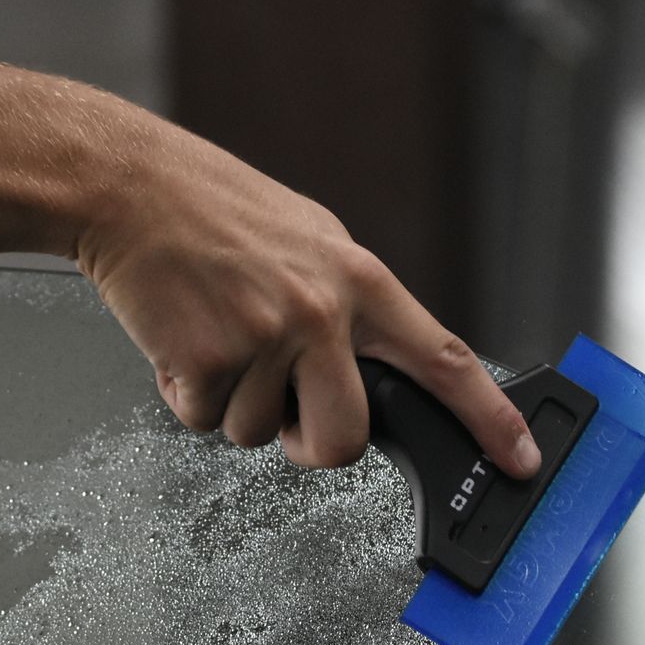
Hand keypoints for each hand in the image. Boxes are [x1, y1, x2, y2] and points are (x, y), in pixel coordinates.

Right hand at [70, 120, 541, 477]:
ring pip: (259, 435)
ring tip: (213, 331)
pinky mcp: (207, 360)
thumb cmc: (210, 209)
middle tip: (284, 412)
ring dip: (231, 402)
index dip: (490, 418)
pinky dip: (185, 392)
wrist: (126, 185)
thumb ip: (347, 305)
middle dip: (313, 445)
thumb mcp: (309, 239)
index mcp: (359, 281)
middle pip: (346, 438)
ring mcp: (266, 338)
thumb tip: (369, 365)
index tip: (518, 459)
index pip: (445, 361)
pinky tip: (180, 335)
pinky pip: (203, 421)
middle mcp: (322, 312)